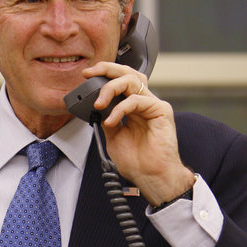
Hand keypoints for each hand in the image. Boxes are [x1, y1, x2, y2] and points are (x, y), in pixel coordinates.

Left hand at [82, 62, 194, 205]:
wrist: (150, 177)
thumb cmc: (137, 162)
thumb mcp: (113, 136)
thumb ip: (106, 118)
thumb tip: (95, 106)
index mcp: (133, 107)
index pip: (120, 81)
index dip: (103, 74)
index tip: (85, 76)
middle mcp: (144, 102)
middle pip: (128, 72)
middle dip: (107, 69)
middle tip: (90, 74)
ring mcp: (153, 105)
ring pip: (132, 80)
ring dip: (110, 88)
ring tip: (98, 104)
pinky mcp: (161, 111)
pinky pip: (137, 100)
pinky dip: (120, 109)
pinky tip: (111, 121)